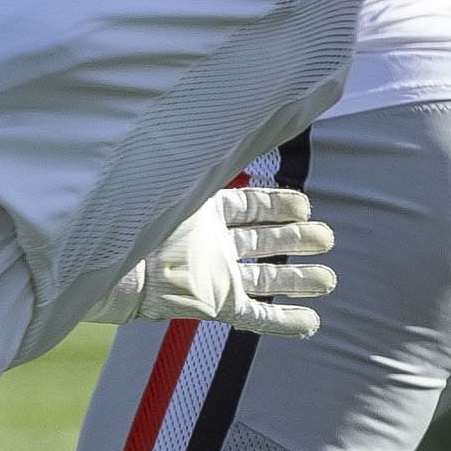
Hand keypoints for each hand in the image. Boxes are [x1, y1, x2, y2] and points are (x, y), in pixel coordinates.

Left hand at [97, 184, 339, 337]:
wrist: (121, 266)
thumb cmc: (146, 220)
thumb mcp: (184, 186)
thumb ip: (211, 165)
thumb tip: (238, 126)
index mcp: (204, 216)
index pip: (250, 208)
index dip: (280, 205)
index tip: (306, 205)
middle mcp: (214, 247)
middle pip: (265, 242)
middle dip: (298, 240)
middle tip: (328, 237)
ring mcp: (216, 278)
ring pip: (268, 279)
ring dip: (299, 280)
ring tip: (328, 280)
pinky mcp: (217, 306)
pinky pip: (257, 316)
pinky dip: (284, 321)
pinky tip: (311, 323)